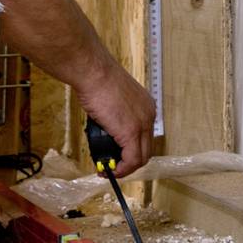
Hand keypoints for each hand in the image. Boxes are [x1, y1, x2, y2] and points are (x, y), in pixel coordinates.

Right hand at [82, 60, 158, 174]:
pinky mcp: (131, 132)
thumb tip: (107, 130)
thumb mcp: (113, 99)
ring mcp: (142, 125)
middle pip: (146, 149)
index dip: (132, 151)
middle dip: (129, 163)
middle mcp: (149, 116)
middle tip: (113, 167)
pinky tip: (111, 170)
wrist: (94, 72)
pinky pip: (131, 160)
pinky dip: (122, 169)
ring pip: (141, 157)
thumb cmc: (98, 79)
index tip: (118, 157)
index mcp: (146, 107)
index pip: (145, 137)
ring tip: (109, 170)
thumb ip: (116, 115)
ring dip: (125, 168)